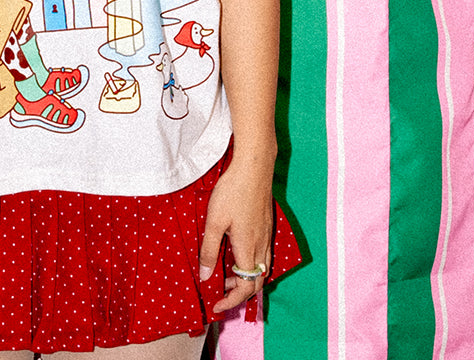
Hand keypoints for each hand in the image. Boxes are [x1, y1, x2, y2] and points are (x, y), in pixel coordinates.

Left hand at [198, 159, 273, 312]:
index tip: (216, 305)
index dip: (231, 301)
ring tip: (226, 274)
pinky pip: (263, 257)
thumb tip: (205, 277)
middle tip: (219, 291)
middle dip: (238, 293)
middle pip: (256, 283)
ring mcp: (267, 236)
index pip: (245, 288)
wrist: (254, 168)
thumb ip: (209, 250)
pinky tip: (238, 254)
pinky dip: (252, 266)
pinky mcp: (267, 227)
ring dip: (246, 279)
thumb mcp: (214, 221)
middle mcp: (262, 247)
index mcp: (248, 249)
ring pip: (262, 270)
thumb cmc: (232, 192)